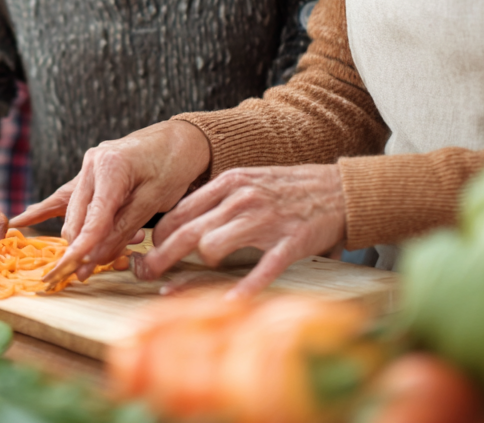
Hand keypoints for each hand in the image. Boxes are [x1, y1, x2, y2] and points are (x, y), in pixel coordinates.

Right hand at [10, 120, 210, 282]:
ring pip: (73, 210)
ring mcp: (88, 166)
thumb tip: (95, 257)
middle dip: (80, 248)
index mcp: (110, 166)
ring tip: (83, 262)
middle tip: (84, 275)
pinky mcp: (91, 172)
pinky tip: (24, 219)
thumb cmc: (174, 165)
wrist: (182, 138)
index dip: (86, 248)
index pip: (93, 218)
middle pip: (76, 216)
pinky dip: (50, 210)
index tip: (78, 271)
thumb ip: (123, 228)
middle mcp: (92, 163)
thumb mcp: (156, 199)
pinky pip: (68, 196)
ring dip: (81, 236)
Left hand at [142, 164, 346, 299]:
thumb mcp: (247, 180)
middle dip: (161, 257)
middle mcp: (242, 200)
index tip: (151, 250)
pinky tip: (230, 304)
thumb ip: (216, 198)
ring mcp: (265, 222)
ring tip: (210, 268)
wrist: (338, 189)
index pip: (180, 211)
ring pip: (213, 246)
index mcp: (229, 183)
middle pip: (188, 232)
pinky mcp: (289, 243)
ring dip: (204, 263)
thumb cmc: (288, 188)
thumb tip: (180, 221)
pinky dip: (244, 290)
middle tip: (146, 274)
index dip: (159, 235)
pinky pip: (261, 270)